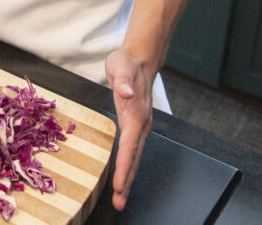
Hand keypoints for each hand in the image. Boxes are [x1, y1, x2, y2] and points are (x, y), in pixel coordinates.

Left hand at [104, 49, 154, 211]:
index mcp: (137, 113)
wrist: (139, 59)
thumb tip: (124, 92)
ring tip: (121, 197)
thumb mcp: (121, 66)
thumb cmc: (127, 63)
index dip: (125, 166)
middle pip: (135, 157)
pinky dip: (128, 165)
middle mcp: (141, 123)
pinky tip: (123, 176)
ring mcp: (140, 125)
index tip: (120, 185)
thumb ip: (123, 79)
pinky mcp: (134, 124)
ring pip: (135, 156)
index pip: (130, 145)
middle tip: (120, 202)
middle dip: (128, 181)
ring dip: (129, 177)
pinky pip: (131, 150)